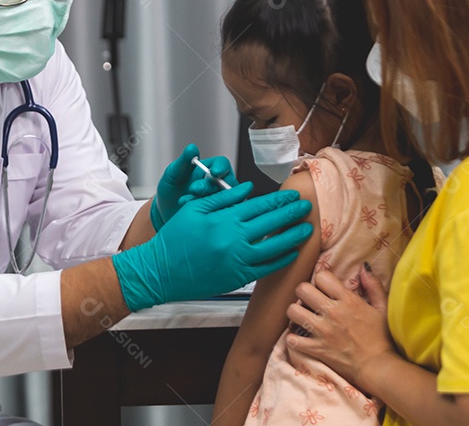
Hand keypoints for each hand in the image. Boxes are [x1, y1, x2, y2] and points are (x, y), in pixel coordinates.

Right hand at [113, 182, 312, 310]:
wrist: (161, 271)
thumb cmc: (174, 239)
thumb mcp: (195, 209)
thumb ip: (223, 197)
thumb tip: (247, 189)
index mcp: (224, 219)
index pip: (260, 206)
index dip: (279, 200)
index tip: (293, 196)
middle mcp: (234, 239)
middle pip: (272, 224)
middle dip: (292, 214)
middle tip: (307, 207)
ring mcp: (237, 260)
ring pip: (274, 247)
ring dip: (293, 237)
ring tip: (307, 229)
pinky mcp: (237, 277)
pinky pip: (266, 268)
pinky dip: (281, 260)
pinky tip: (291, 253)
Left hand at [151, 143, 238, 228]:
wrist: (165, 212)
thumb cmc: (170, 191)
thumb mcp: (173, 174)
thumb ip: (183, 161)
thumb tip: (192, 148)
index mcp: (209, 169)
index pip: (222, 164)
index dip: (221, 168)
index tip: (214, 172)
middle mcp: (217, 184)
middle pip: (226, 182)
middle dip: (210, 186)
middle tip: (193, 189)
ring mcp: (218, 199)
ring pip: (225, 198)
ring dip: (208, 199)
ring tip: (187, 201)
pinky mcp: (218, 213)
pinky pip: (222, 212)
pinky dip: (209, 211)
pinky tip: (194, 211)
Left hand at [285, 266, 398, 391]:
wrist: (378, 367)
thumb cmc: (382, 338)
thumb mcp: (382, 308)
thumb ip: (373, 285)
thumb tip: (363, 266)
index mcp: (348, 300)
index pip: (322, 276)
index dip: (321, 280)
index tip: (324, 288)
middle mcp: (332, 312)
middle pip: (302, 289)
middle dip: (304, 292)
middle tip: (310, 301)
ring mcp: (322, 331)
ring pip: (293, 311)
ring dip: (296, 313)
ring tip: (303, 317)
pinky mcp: (316, 349)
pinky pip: (292, 339)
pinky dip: (293, 339)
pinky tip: (300, 338)